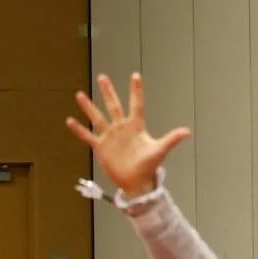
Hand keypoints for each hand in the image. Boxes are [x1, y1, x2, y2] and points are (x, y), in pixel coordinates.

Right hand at [66, 73, 190, 196]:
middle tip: (102, 77)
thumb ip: (171, 139)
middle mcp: (122, 128)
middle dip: (108, 92)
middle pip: (114, 106)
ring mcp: (110, 137)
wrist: (136, 183)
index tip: (135, 75)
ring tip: (79, 95)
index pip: (136, 104)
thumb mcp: (159, 151)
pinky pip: (88, 136)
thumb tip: (187, 131)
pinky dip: (79, 129)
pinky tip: (70, 121)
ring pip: (98, 117)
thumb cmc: (149, 167)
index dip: (136, 91)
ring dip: (89, 107)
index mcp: (136, 127)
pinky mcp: (101, 147)